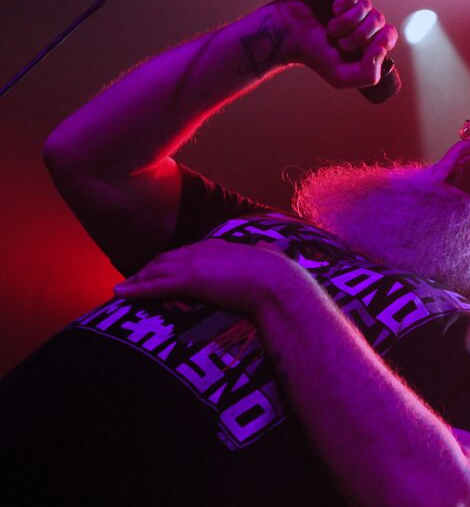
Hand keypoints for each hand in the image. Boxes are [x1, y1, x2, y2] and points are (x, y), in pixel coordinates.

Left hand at [113, 239, 299, 315]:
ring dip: (136, 280)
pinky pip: (154, 286)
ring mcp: (193, 265)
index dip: (170, 262)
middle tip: (132, 281)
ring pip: (155, 271)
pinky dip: (135, 289)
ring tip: (121, 289)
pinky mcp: (189, 281)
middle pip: (165, 259)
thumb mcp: (271, 258)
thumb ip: (265, 252)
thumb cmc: (278, 273)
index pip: (185, 253)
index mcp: (218, 246)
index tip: (160, 269)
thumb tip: (268, 248)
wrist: (276, 281)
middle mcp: (201, 251)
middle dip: (147, 270)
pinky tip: (120, 294)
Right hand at [272, 0, 397, 88]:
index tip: (366, 50)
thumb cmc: (313, 56)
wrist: (287, 36)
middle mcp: (361, 21)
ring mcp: (351, 4)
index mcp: (366, 41)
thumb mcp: (341, 77)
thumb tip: (381, 51)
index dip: (382, 42)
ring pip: (367, 8)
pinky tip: (331, 11)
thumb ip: (367, 76)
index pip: (389, 36)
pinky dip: (344, 4)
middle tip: (340, 44)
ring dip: (348, 23)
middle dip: (360, 37)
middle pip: (379, 21)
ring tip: (330, 30)